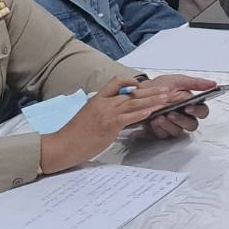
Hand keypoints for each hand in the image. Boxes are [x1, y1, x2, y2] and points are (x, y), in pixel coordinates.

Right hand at [40, 76, 171, 172]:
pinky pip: (129, 117)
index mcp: (97, 98)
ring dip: (152, 100)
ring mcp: (106, 113)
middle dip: (151, 91)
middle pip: (131, 93)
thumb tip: (118, 112)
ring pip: (133, 103)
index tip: (142, 85)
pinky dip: (142, 113)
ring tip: (166, 98)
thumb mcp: (88, 115)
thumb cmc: (74, 134)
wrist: (62, 145)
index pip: (116, 82)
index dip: (131, 82)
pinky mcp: (109, 125)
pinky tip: (153, 111)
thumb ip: (103, 110)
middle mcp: (103, 103)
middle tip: (167, 89)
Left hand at [136, 74, 217, 137]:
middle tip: (171, 113)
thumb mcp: (178, 81)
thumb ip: (196, 83)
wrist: (141, 92)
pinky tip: (153, 121)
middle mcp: (184, 116)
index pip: (202, 111)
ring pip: (178, 131)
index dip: (198, 111)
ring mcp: (173, 125)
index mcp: (191, 104)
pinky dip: (159, 129)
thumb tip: (213, 84)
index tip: (189, 107)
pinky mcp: (162, 131)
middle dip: (182, 120)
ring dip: (169, 125)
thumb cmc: (160, 87)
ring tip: (159, 117)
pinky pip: (164, 135)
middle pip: (192, 125)